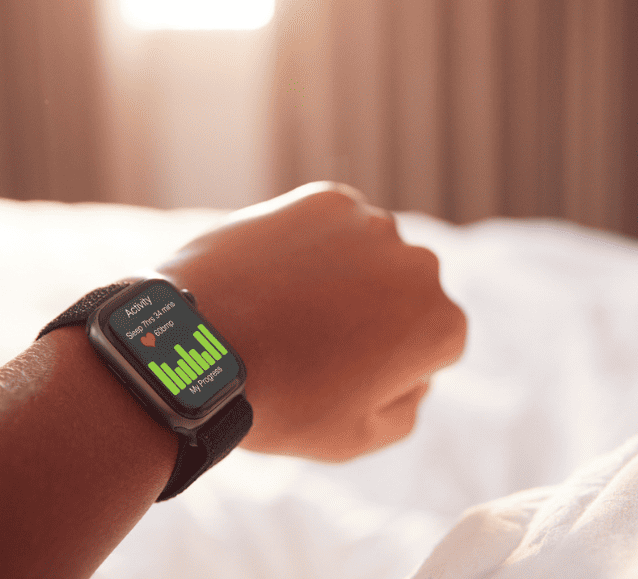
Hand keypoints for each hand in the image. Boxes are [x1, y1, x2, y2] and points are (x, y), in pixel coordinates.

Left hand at [156, 182, 466, 460]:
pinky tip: (275, 279)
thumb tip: (413, 374)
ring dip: (346, 278)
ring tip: (287, 313)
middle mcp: (421, 265)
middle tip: (315, 346)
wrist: (197, 345)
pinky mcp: (326, 199)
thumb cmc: (279, 401)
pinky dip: (312, 248)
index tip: (344, 378)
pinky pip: (332, 228)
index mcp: (440, 324)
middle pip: (407, 295)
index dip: (390, 369)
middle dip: (376, 316)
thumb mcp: (357, 438)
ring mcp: (373, 224)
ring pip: (372, 256)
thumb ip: (407, 408)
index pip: (433, 347)